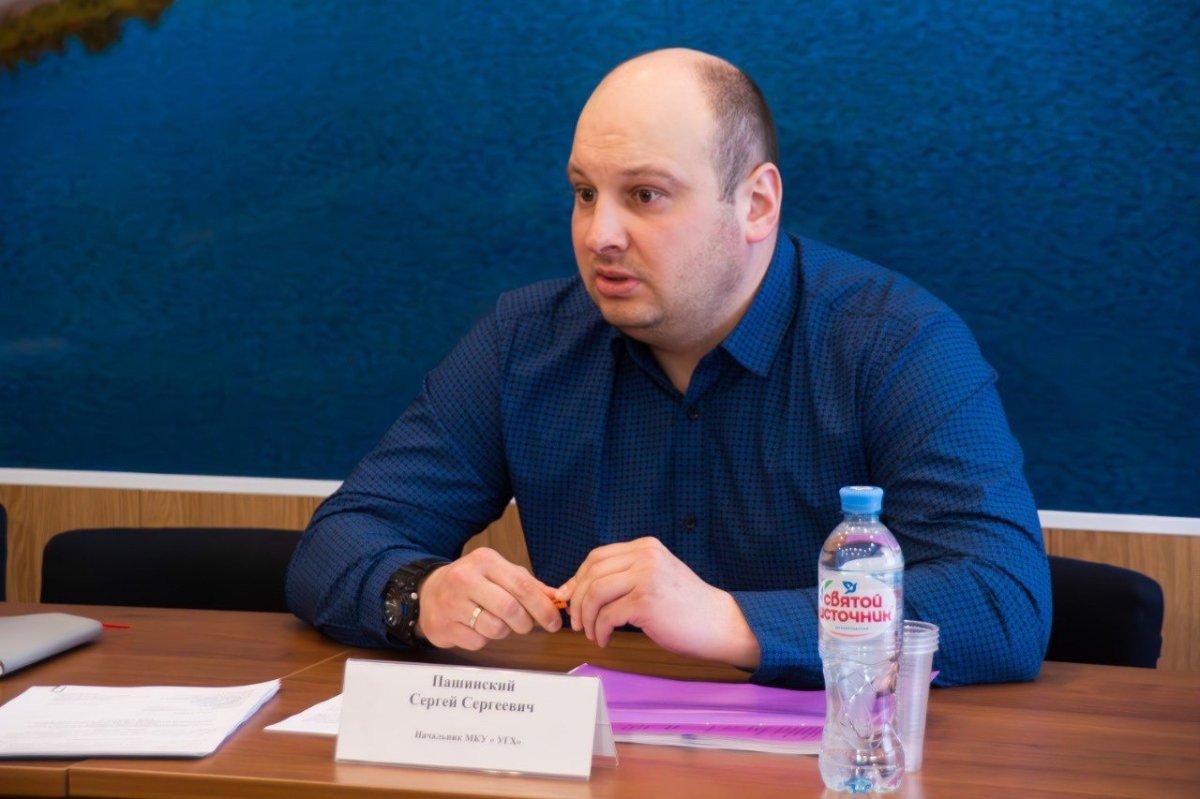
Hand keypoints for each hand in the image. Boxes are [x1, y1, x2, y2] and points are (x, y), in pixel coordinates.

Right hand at [415, 547, 562, 649]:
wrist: (429, 590)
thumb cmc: (473, 582)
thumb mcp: (499, 573)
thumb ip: (529, 585)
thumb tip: (558, 598)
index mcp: (485, 560)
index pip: (522, 585)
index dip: (543, 607)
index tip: (554, 622)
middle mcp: (465, 578)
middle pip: (510, 608)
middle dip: (525, 623)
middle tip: (526, 626)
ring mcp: (450, 602)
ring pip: (495, 628)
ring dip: (504, 631)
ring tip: (497, 622)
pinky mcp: (441, 625)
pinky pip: (477, 642)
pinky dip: (484, 640)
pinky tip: (476, 628)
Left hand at [560, 537, 760, 668]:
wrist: (719, 623)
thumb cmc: (686, 606)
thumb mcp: (656, 577)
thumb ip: (626, 576)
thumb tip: (581, 589)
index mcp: (646, 547)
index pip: (596, 557)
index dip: (577, 578)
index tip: (570, 598)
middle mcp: (645, 557)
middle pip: (591, 574)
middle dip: (578, 601)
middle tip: (577, 622)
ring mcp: (646, 578)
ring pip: (595, 594)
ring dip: (587, 618)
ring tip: (592, 633)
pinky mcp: (646, 602)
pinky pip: (607, 616)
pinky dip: (600, 631)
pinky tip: (605, 640)